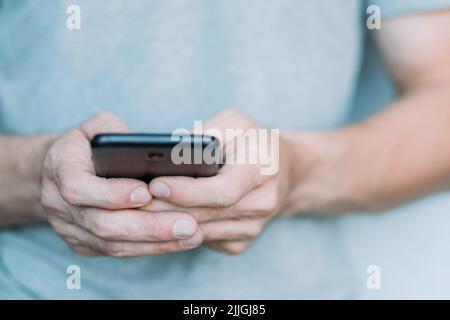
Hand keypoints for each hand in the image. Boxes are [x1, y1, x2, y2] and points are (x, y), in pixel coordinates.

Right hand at [41, 112, 202, 256]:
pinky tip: (179, 241)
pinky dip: (150, 248)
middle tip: (188, 224)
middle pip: (103, 224)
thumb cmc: (89, 144)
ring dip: (156, 242)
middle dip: (149, 226)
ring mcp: (68, 228)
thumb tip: (154, 150)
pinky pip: (118, 251)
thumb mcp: (99, 126)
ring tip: (192, 235)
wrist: (62, 169)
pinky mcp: (84, 243)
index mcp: (59, 167)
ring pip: (113, 244)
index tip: (147, 192)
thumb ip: (119, 133)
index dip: (112, 194)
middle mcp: (57, 203)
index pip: (79, 188)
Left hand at [143, 109, 293, 253]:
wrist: (288, 172)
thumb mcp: (236, 122)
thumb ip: (207, 133)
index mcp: (262, 169)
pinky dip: (180, 231)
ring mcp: (254, 227)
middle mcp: (262, 203)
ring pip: (201, 232)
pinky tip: (161, 219)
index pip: (223, 190)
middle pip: (206, 214)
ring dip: (167, 223)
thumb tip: (169, 152)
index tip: (155, 184)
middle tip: (132, 199)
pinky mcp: (242, 242)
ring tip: (137, 209)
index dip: (187, 191)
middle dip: (165, 208)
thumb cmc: (254, 141)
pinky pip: (204, 240)